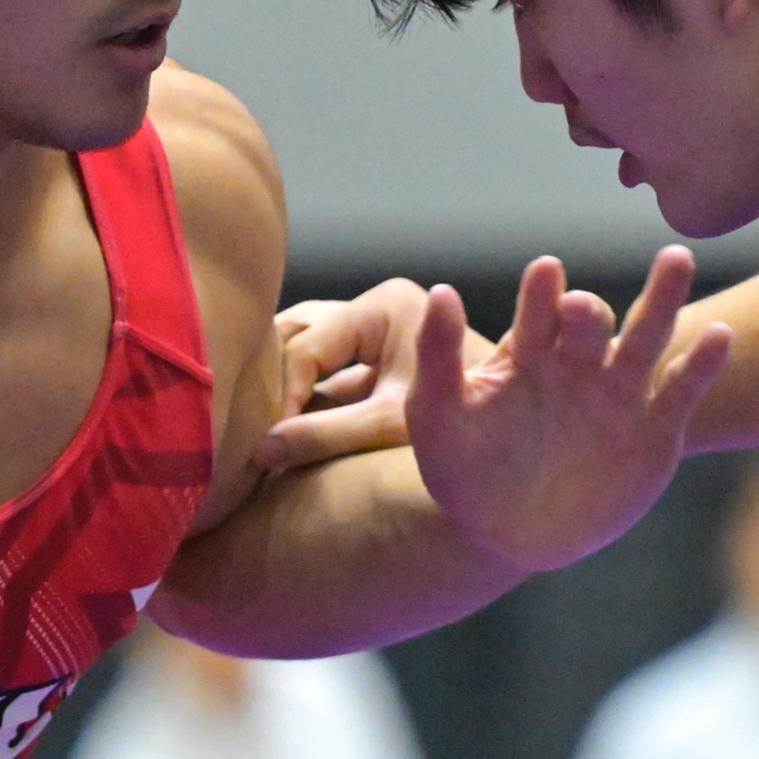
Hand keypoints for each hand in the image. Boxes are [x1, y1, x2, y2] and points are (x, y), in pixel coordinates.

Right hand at [260, 282, 496, 470]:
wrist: (518, 448)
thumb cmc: (465, 427)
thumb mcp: (387, 427)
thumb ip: (325, 435)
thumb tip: (258, 452)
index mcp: (386, 306)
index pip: (309, 349)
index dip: (282, 395)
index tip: (266, 442)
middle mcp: (377, 310)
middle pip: (299, 335)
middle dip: (269, 378)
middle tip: (240, 425)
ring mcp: (374, 333)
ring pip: (306, 348)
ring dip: (282, 385)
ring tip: (251, 428)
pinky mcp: (375, 361)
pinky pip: (323, 371)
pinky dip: (301, 396)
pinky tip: (278, 433)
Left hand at [411, 248, 729, 573]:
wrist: (505, 535)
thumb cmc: (462, 471)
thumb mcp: (437, 417)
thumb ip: (438, 357)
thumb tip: (440, 291)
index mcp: (528, 354)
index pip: (538, 314)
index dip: (541, 294)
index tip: (544, 272)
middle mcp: (578, 364)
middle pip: (594, 321)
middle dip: (592, 309)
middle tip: (584, 306)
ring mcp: (619, 394)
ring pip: (647, 338)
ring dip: (663, 298)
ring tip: (675, 259)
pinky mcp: (655, 430)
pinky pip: (681, 391)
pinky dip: (701, 364)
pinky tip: (719, 335)